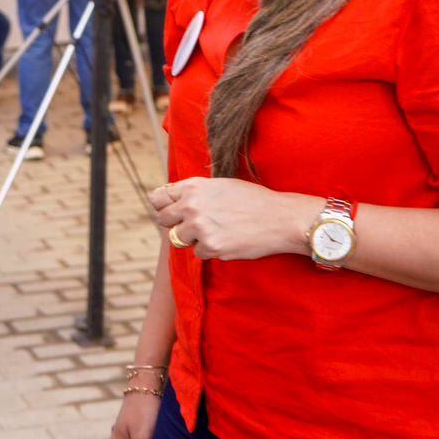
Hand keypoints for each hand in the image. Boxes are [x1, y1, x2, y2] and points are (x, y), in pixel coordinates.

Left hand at [150, 178, 317, 259]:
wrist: (281, 218)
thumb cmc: (252, 200)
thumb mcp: (220, 185)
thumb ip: (194, 192)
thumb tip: (169, 200)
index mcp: (193, 187)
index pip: (158, 198)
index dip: (164, 206)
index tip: (172, 211)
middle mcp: (192, 206)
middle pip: (163, 220)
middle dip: (175, 224)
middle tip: (194, 226)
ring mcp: (200, 228)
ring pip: (179, 239)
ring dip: (194, 239)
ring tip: (218, 231)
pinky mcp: (211, 247)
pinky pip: (199, 253)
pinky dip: (211, 250)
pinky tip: (229, 240)